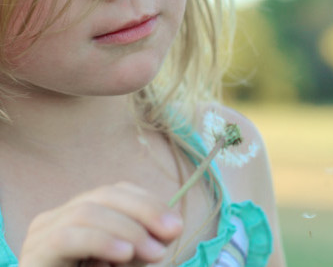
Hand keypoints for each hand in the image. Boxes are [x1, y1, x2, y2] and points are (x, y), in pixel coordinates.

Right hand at [18, 182, 182, 266]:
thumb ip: (147, 241)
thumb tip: (174, 223)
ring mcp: (43, 231)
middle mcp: (59, 215)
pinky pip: (68, 236)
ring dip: (128, 229)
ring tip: (154, 253)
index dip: (149, 202)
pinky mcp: (36, 252)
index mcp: (80, 212)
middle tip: (172, 233)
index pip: (117, 191)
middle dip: (144, 211)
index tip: (176, 224)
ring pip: (88, 211)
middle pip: (105, 195)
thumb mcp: (128, 260)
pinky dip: (102, 241)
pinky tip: (124, 255)